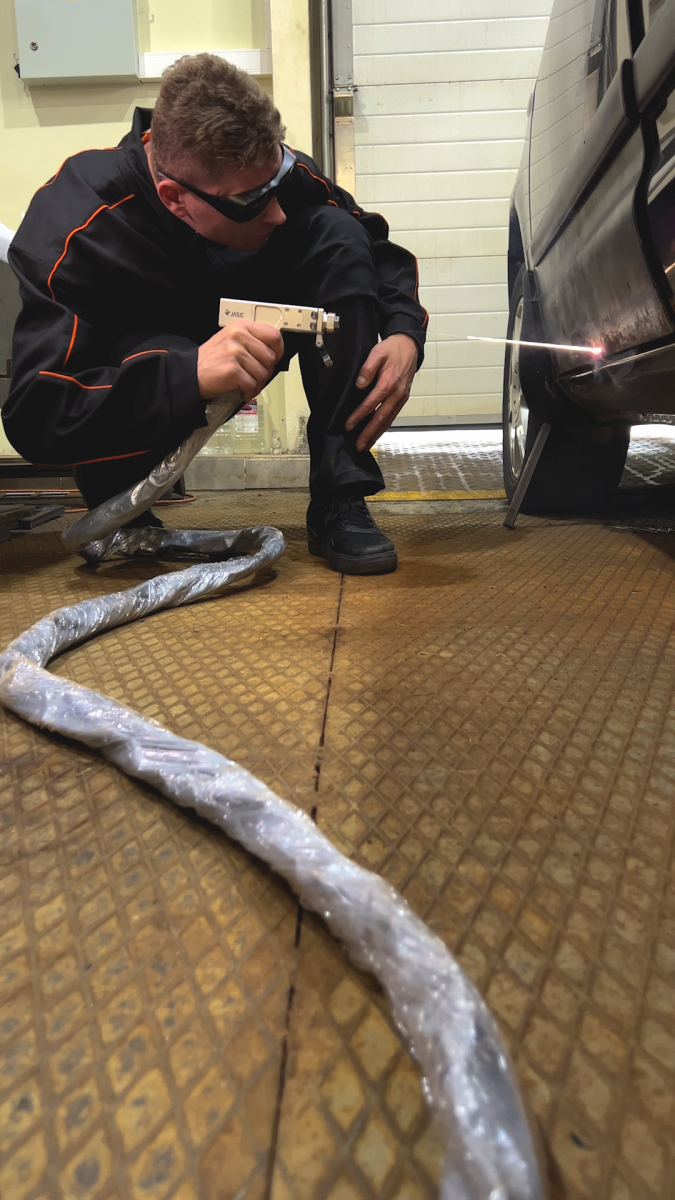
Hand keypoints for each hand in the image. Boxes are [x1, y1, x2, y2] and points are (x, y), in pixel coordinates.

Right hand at [197, 320, 283, 399]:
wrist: (191, 373)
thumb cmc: (213, 359)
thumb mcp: (231, 340)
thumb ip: (251, 341)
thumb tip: (274, 352)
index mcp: (241, 326)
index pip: (273, 334)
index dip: (279, 349)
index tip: (275, 358)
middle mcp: (239, 336)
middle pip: (270, 357)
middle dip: (266, 371)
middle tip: (256, 376)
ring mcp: (235, 352)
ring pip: (263, 373)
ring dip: (257, 384)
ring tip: (247, 385)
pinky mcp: (232, 370)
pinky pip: (252, 384)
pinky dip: (249, 392)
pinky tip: (242, 391)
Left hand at [346, 334, 417, 451]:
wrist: (410, 346)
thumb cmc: (392, 349)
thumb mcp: (377, 352)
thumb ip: (368, 368)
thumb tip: (360, 385)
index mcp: (389, 383)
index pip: (371, 404)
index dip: (359, 416)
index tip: (348, 426)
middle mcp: (396, 394)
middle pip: (381, 418)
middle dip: (369, 434)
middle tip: (359, 446)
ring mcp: (401, 398)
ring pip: (388, 420)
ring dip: (377, 434)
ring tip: (366, 445)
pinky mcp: (403, 399)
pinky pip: (393, 416)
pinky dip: (384, 427)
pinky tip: (377, 433)